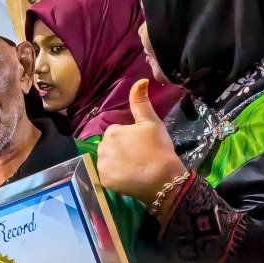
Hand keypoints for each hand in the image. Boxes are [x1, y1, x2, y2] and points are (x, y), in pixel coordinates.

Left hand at [97, 79, 186, 206]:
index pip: (117, 131)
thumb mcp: (151, 122)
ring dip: (117, 162)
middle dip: (121, 149)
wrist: (162, 178)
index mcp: (112, 132)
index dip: (130, 137)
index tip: (142, 144)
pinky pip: (107, 176)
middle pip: (110, 146)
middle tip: (140, 155)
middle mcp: (101, 148)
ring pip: (108, 160)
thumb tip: (140, 80)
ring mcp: (101, 166)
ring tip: (135, 166)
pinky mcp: (104, 181)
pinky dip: (116, 176)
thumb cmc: (158, 148)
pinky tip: (129, 176)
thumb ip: (141, 102)